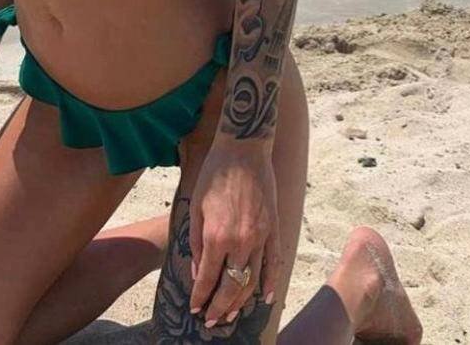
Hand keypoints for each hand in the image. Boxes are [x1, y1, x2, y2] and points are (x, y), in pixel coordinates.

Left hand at [188, 142, 280, 327]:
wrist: (244, 149)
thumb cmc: (215, 174)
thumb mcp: (197, 206)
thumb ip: (197, 243)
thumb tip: (199, 272)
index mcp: (217, 236)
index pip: (208, 278)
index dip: (201, 297)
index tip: (195, 308)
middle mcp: (241, 242)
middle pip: (232, 287)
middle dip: (220, 308)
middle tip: (212, 320)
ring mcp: (260, 237)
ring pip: (253, 280)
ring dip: (241, 301)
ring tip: (232, 314)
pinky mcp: (273, 229)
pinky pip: (274, 262)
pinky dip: (270, 283)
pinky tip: (266, 298)